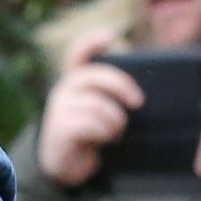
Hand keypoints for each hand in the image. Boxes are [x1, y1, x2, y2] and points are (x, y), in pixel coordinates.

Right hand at [37, 30, 144, 186]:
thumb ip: (110, 98)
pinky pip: (91, 125)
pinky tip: (105, 139)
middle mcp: (64, 90)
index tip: (109, 35)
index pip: (77, 55)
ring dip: (115, 120)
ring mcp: (60, 109)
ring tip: (116, 131)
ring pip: (97, 104)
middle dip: (120, 85)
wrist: (65, 164)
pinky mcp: (61, 129)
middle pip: (93, 75)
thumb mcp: (98, 111)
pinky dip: (105, 133)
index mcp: (75, 82)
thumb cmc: (90, 134)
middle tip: (138, 102)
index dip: (90, 43)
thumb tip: (140, 96)